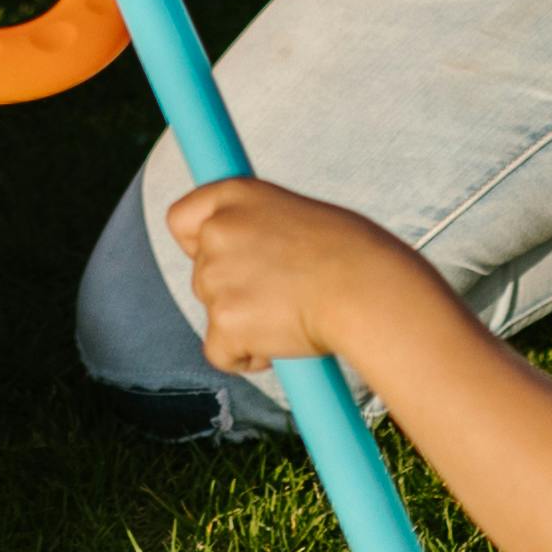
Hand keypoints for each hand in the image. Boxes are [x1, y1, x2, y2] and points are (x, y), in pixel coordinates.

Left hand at [167, 178, 435, 378]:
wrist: (369, 290)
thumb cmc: (355, 254)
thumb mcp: (300, 218)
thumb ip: (263, 230)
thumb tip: (249, 260)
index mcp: (236, 195)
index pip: (181, 219)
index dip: (197, 243)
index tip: (223, 258)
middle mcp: (217, 231)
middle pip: (202, 274)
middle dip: (236, 290)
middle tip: (286, 294)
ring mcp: (216, 278)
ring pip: (216, 313)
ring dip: (247, 323)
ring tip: (295, 316)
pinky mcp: (224, 322)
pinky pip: (220, 352)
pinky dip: (245, 357)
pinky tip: (282, 346)